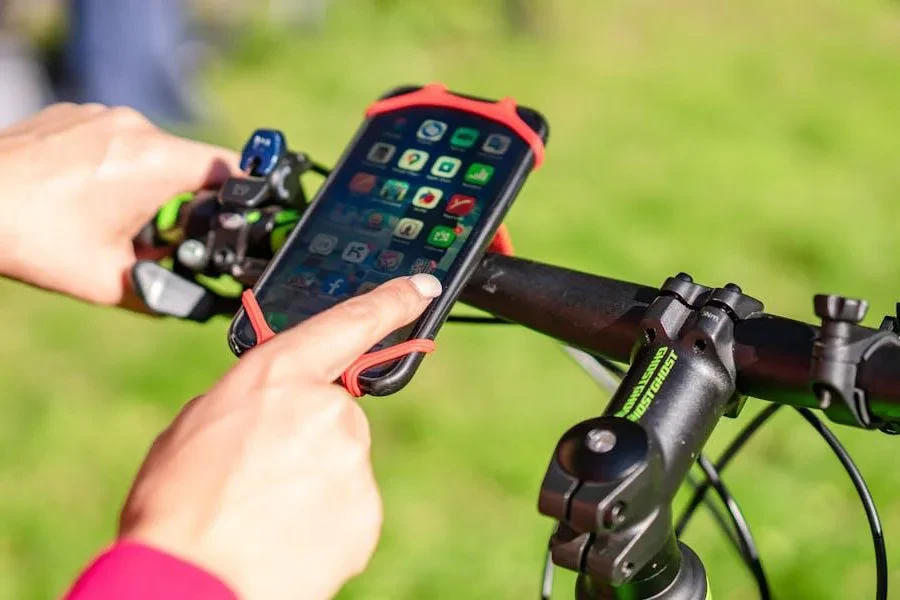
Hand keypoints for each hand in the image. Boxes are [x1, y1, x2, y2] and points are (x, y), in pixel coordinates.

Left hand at [0, 103, 237, 304]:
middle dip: (183, 200)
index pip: (229, 168)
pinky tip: (83, 193)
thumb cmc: (34, 239)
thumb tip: (197, 305)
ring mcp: (102, 114)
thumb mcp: (112, 281)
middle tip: (159, 234)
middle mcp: (135, 127)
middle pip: (189, 162)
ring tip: (109, 215)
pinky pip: (116, 139)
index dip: (242, 195)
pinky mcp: (75, 113)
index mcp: (155, 163)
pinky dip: (114, 165)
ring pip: (152, 150)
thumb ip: (166, 292)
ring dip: (148, 182)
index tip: (239, 217)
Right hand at [118, 274, 442, 599]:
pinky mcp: (366, 509)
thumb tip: (274, 411)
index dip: (392, 301)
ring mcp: (351, 459)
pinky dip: (325, 520)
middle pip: (334, 412)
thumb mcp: (197, 425)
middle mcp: (326, 408)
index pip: (350, 322)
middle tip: (261, 473)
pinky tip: (288, 535)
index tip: (422, 287)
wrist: (190, 582)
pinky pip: (350, 505)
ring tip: (265, 511)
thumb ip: (252, 401)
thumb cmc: (176, 505)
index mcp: (278, 374)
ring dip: (313, 482)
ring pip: (340, 462)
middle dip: (305, 437)